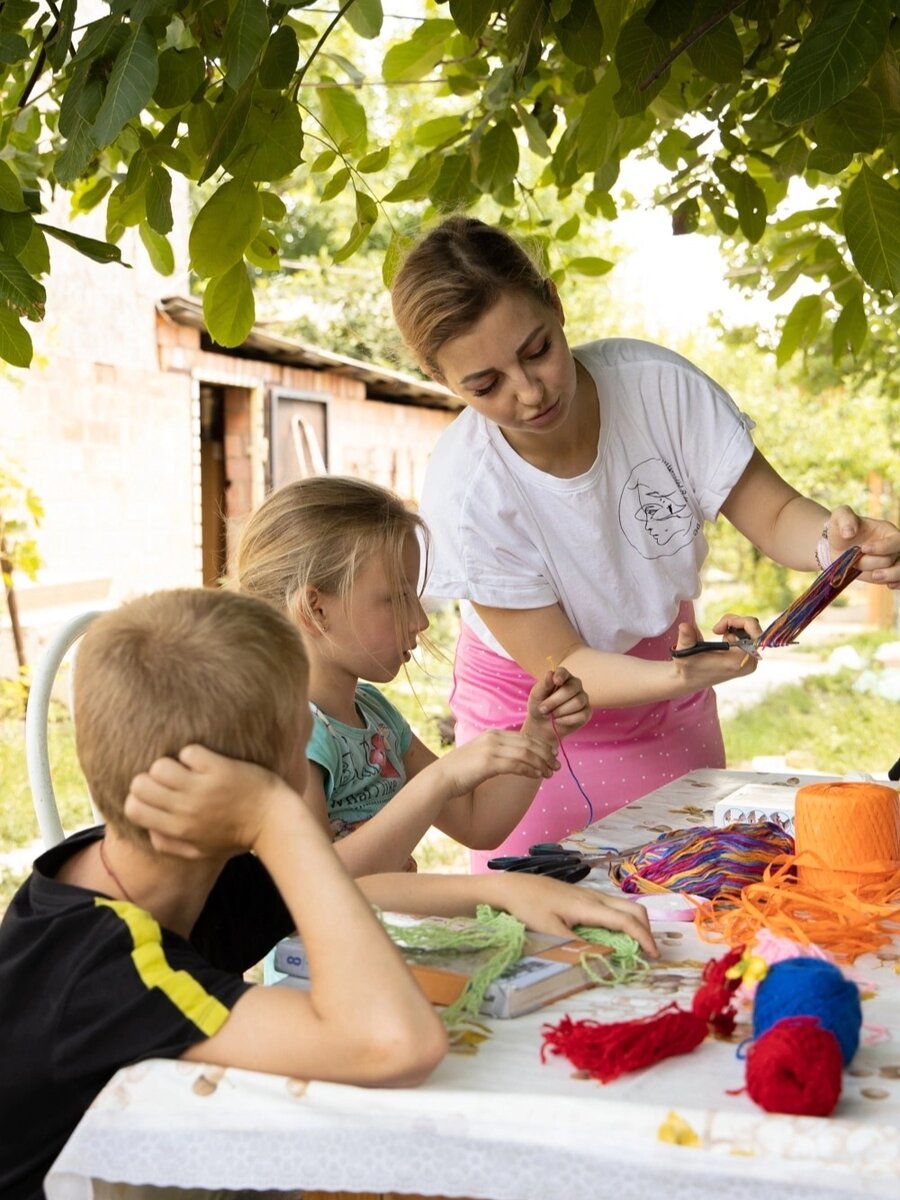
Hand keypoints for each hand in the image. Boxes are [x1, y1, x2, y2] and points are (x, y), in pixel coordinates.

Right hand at [125, 744, 301, 857]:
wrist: (274, 822)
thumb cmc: (237, 835)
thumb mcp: (199, 850)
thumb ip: (169, 843)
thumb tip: (149, 828)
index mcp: (178, 829)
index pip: (133, 809)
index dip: (138, 798)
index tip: (154, 794)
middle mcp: (186, 809)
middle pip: (140, 784)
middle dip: (150, 778)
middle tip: (169, 779)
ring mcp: (202, 788)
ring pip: (160, 766)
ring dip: (170, 763)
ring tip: (186, 768)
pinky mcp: (220, 769)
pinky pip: (190, 752)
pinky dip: (194, 753)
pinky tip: (205, 760)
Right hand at [432, 729, 559, 797]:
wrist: (440, 779)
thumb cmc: (460, 772)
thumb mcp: (480, 756)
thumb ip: (497, 754)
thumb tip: (515, 761)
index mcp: (492, 734)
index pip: (524, 737)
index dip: (541, 746)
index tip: (552, 754)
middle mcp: (493, 738)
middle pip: (528, 743)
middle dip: (546, 754)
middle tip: (557, 765)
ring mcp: (491, 749)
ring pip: (526, 754)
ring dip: (542, 763)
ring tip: (551, 773)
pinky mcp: (488, 763)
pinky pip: (516, 765)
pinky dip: (530, 770)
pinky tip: (537, 776)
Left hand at [482, 872, 658, 958]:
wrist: (510, 887)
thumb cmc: (528, 907)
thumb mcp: (550, 931)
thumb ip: (576, 946)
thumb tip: (602, 958)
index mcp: (589, 905)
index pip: (626, 921)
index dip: (644, 938)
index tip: (654, 956)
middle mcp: (594, 897)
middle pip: (633, 908)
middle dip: (646, 929)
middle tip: (649, 952)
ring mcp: (589, 894)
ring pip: (623, 905)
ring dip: (635, 923)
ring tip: (636, 945)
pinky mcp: (582, 895)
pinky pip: (612, 905)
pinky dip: (623, 918)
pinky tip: (615, 933)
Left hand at [525, 668, 591, 738]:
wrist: (543, 724)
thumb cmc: (540, 705)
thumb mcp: (537, 695)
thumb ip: (544, 685)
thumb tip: (550, 674)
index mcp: (562, 677)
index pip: (563, 672)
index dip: (560, 675)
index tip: (556, 681)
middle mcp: (575, 685)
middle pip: (571, 689)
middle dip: (554, 701)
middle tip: (543, 709)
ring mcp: (583, 698)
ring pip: (577, 702)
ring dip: (560, 711)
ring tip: (552, 714)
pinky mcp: (586, 712)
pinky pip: (581, 715)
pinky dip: (567, 720)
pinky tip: (558, 720)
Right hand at [671, 615, 760, 686]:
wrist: (692, 679)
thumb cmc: (689, 667)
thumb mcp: (685, 652)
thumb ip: (686, 638)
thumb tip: (684, 626)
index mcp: (738, 662)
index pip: (755, 634)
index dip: (740, 622)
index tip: (719, 627)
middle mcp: (749, 662)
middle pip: (753, 629)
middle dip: (734, 622)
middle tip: (716, 629)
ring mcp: (751, 660)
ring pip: (751, 630)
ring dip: (734, 626)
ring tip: (718, 633)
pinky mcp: (749, 658)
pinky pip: (750, 635)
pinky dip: (736, 630)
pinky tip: (725, 639)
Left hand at [825, 506, 899, 587]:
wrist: (837, 547)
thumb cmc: (841, 529)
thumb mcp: (840, 517)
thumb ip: (845, 519)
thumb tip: (849, 533)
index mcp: (887, 532)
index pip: (896, 540)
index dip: (883, 547)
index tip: (863, 548)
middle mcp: (894, 547)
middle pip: (898, 558)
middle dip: (878, 562)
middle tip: (859, 564)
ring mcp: (891, 562)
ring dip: (888, 575)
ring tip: (875, 576)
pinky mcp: (886, 574)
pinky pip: (899, 581)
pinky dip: (897, 584)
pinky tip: (889, 585)